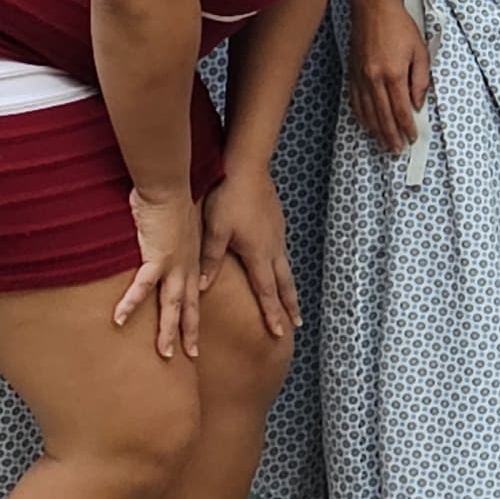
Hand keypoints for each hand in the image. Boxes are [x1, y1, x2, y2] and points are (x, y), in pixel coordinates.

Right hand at [115, 189, 205, 358]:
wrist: (170, 186)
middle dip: (189, 332)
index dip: (194, 314)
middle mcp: (186, 266)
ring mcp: (173, 264)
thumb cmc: (171, 199)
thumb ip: (170, 239)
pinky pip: (142, 286)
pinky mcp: (156, 258)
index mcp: (191, 260)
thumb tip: (160, 243)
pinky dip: (131, 304)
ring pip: (172, 305)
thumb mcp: (176, 225)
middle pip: (188, 306)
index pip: (194, 293)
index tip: (194, 333)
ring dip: (167, 330)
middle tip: (191, 356)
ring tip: (164, 354)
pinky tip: (118, 320)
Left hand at [202, 162, 296, 341]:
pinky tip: (279, 265)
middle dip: (290, 305)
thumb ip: (211, 259)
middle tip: (297, 324)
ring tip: (292, 301)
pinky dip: (284, 267)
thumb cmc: (227, 197)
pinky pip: (282, 252)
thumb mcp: (214, 230)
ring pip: (286, 267)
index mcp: (258, 253)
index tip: (280, 332)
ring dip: (289, 287)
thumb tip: (203, 288)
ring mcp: (277, 234)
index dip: (273, 313)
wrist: (247, 166)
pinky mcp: (277, 222)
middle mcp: (273, 248)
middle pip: (284, 283)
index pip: (266, 291)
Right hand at [348, 0, 431, 149]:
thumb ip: (421, 80)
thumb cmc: (398, 25)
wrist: (373, 7)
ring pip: (368, 113)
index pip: (401, 110)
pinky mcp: (352, 73)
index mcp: (394, 74)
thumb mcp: (420, 50)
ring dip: (376, 131)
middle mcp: (374, 79)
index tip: (411, 138)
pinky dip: (361, 117)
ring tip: (384, 143)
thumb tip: (417, 103)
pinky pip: (355, 102)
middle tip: (396, 150)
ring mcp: (360, 77)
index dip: (407, 127)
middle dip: (391, 136)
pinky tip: (367, 125)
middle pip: (383, 116)